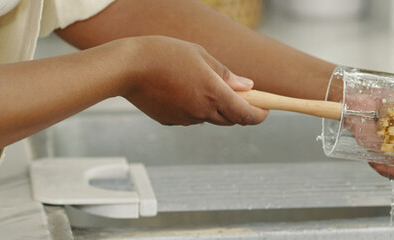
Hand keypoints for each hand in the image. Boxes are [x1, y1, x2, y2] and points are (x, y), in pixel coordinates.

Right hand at [120, 36, 267, 125]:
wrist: (127, 68)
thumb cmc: (165, 54)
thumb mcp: (201, 55)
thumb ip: (226, 74)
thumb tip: (248, 87)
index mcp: (214, 94)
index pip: (246, 115)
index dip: (259, 115)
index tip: (266, 109)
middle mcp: (202, 111)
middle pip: (230, 119)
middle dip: (237, 109)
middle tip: (236, 92)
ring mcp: (185, 119)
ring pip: (209, 117)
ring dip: (212, 106)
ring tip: (196, 81)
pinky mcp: (170, 122)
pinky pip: (189, 117)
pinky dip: (192, 107)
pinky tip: (178, 88)